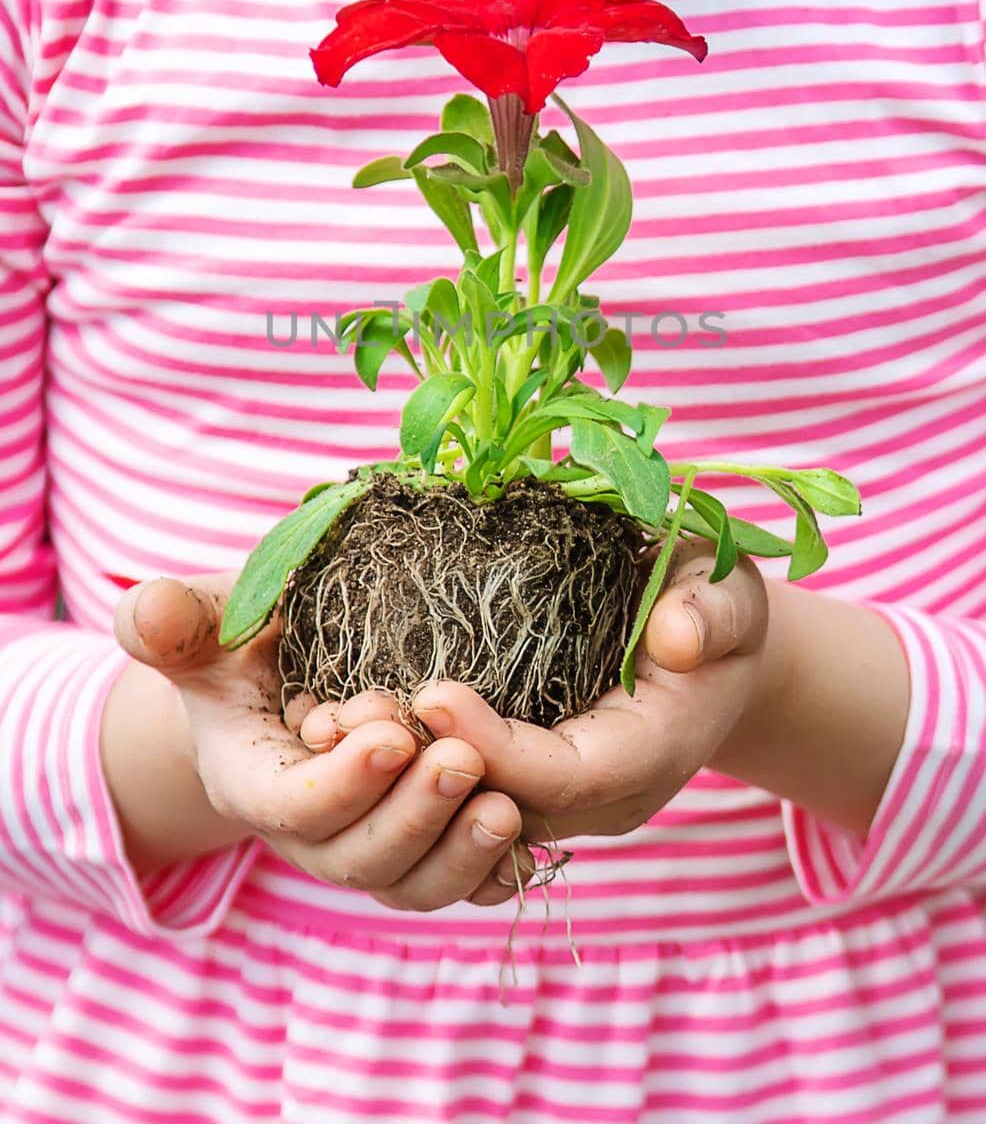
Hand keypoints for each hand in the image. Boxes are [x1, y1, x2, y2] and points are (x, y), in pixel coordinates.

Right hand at [112, 571, 535, 909]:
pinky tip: (530, 838)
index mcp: (253, 779)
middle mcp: (311, 831)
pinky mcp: (423, 846)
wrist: (288, 675)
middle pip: (357, 859)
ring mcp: (368, 845)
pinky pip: (458, 884)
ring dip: (459, 853)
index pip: (291, 806)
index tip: (390, 732)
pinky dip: (492, 872)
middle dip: (411, 817)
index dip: (340, 782)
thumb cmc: (248, 639)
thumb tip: (149, 613)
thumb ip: (173, 620)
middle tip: (463, 760)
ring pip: (411, 884)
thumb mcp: (211, 620)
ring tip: (506, 805)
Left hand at [297, 540, 772, 852]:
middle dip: (425, 771)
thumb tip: (677, 637)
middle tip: (347, 715)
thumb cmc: (717, 610)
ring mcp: (563, 797)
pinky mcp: (528, 779)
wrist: (716, 653)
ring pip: (470, 810)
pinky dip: (407, 764)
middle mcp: (602, 796)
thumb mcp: (732, 593)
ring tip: (330, 719)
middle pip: (502, 807)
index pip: (565, 776)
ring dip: (400, 775)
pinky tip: (344, 718)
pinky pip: (462, 789)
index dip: (496, 745)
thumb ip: (713, 611)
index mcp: (650, 753)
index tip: (432, 694)